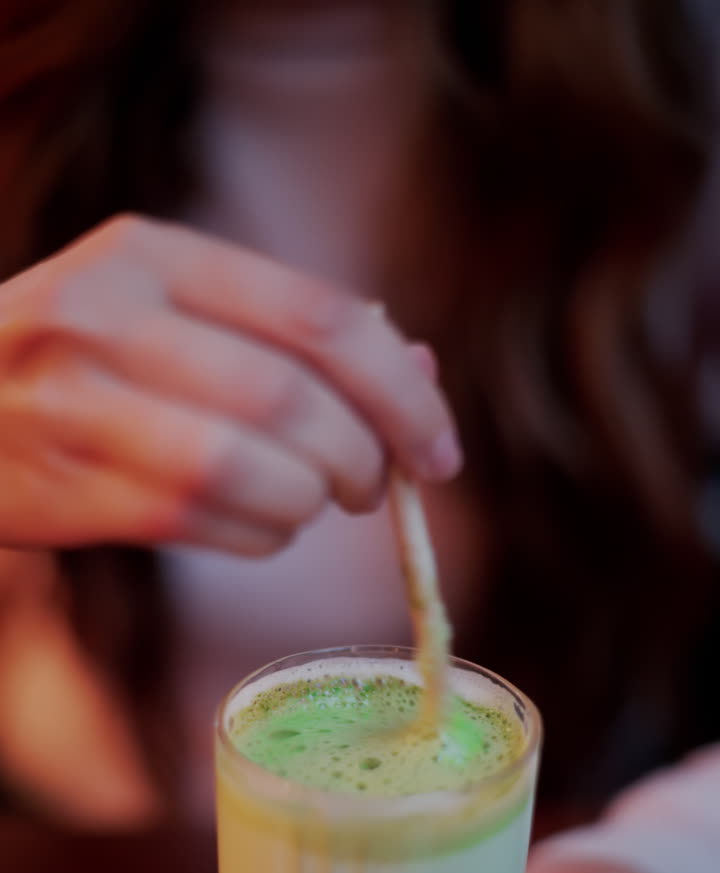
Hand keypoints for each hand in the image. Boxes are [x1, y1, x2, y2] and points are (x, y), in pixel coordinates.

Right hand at [0, 215, 459, 553]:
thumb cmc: (78, 363)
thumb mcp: (168, 309)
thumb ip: (286, 335)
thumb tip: (418, 369)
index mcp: (151, 254)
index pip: (321, 320)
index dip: (403, 394)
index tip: (439, 449)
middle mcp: (108, 316)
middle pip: (295, 402)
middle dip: (364, 460)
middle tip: (373, 486)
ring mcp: (77, 406)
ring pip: (253, 473)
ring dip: (308, 505)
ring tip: (305, 503)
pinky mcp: (65, 490)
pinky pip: (207, 525)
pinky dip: (261, 535)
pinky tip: (256, 522)